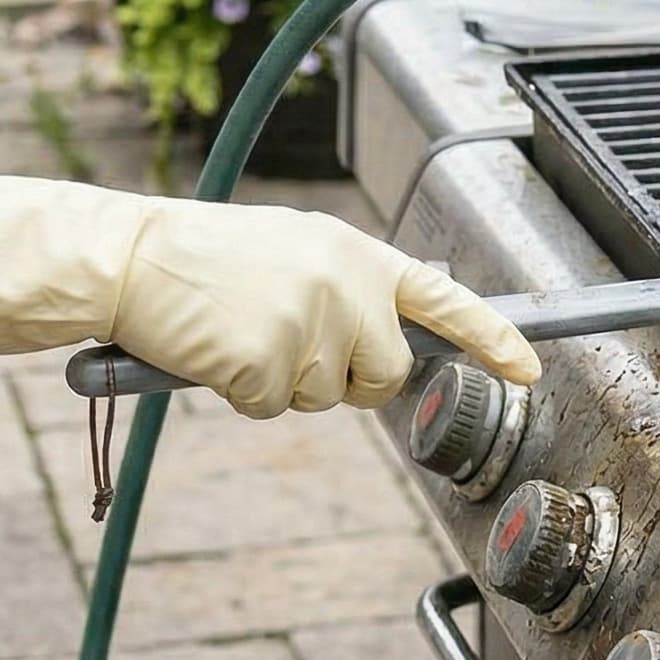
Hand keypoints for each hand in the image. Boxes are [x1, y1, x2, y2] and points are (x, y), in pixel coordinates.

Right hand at [0, 175, 538, 416]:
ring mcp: (310, 322)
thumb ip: (348, 290)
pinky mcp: (269, 359)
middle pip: (384, 373)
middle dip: (344, 378)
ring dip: (284, 384)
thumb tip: (387, 349)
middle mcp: (346, 283)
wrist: (129, 257)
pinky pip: (274, 408)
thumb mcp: (292, 252)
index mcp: (355, 253)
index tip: (529, 368)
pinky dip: (242, 393)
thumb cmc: (204, 260)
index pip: (442, 299)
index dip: (491, 337)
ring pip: (326, 398)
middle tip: (282, 340)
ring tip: (238, 332)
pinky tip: (215, 351)